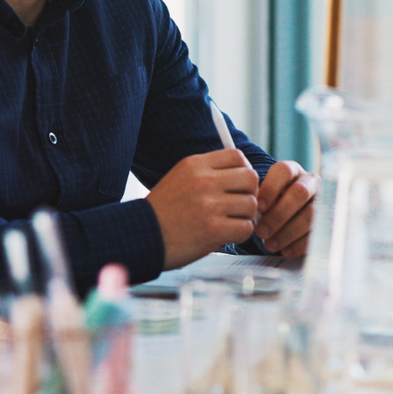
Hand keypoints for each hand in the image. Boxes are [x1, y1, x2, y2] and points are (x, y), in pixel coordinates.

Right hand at [148, 148, 259, 267]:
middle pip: (250, 177)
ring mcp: (209, 205)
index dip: (244, 170)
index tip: (238, 185)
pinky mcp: (213, 229)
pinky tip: (227, 235)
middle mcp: (203, 181)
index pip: (237, 156)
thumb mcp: (180, 178)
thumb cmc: (162, 212)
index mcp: (195, 165)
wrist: (141, 237)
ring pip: (251, 204)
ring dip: (245, 216)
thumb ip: (208, 172)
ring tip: (229, 222)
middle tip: (239, 205)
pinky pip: (246, 227)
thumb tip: (242, 172)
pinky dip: (241, 233)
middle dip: (249, 193)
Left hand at [254, 160, 316, 257]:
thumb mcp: (264, 198)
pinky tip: (285, 251)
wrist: (289, 216)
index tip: (258, 207)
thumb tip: (249, 211)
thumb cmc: (271, 205)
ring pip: (311, 213)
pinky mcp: (328, 221)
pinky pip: (318, 231)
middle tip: (261, 232)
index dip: (271, 188)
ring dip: (288, 232)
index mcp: (292, 171)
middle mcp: (310, 182)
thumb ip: (258, 200)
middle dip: (279, 214)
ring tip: (270, 245)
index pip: (284, 171)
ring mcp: (322, 200)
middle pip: (300, 192)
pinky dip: (300, 243)